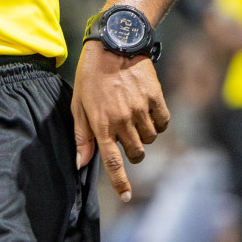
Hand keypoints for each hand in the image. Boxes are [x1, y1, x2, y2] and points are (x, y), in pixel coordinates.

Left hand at [71, 40, 170, 202]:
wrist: (115, 44)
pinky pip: (163, 123)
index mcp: (101, 124)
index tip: (126, 197)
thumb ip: (81, 135)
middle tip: (124, 134)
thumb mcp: (78, 104)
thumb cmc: (91, 75)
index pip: (112, 162)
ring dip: (144, 134)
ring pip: (150, 139)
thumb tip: (81, 163)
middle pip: (136, 153)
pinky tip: (147, 108)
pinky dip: (158, 122)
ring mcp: (141, 110)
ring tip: (132, 114)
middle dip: (131, 151)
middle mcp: (122, 121)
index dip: (120, 182)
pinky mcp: (156, 99)